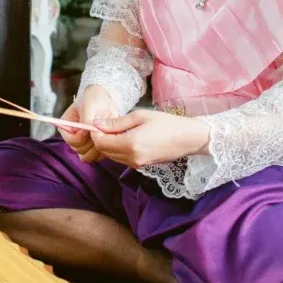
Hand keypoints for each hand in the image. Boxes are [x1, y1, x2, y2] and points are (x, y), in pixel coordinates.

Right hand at [60, 85, 118, 162]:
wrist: (106, 101)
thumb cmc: (94, 99)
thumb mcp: (89, 104)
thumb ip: (86, 120)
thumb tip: (85, 133)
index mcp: (66, 126)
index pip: (71, 140)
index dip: (82, 137)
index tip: (91, 128)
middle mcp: (73, 138)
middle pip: (79, 150)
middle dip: (91, 142)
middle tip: (100, 130)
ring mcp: (83, 144)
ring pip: (87, 156)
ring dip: (98, 147)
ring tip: (105, 133)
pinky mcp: (93, 148)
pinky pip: (97, 157)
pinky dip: (104, 150)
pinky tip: (108, 138)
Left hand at [92, 110, 210, 167]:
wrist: (188, 139)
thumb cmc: (166, 123)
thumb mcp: (140, 116)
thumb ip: (116, 122)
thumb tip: (96, 124)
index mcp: (130, 144)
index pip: (100, 142)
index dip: (95, 131)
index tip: (98, 121)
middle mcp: (131, 158)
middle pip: (104, 150)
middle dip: (100, 137)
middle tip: (107, 123)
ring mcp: (136, 164)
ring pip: (111, 156)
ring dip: (109, 144)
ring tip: (117, 128)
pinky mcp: (140, 166)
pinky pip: (120, 158)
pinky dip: (117, 149)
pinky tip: (125, 137)